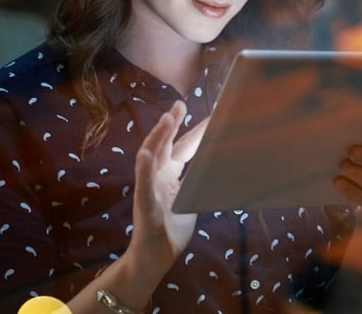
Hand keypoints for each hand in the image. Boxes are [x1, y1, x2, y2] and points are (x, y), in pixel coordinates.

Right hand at [129, 101, 205, 261]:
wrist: (154, 257)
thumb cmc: (172, 229)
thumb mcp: (190, 200)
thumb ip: (198, 183)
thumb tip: (218, 167)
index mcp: (169, 176)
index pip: (183, 148)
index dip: (195, 131)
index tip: (210, 114)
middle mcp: (157, 178)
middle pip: (165, 145)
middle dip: (172, 124)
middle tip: (180, 104)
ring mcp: (149, 190)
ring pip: (150, 159)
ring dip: (158, 138)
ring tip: (166, 119)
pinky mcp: (145, 206)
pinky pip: (143, 186)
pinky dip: (144, 170)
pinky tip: (146, 154)